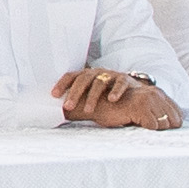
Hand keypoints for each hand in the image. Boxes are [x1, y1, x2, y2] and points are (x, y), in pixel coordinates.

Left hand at [53, 67, 180, 129]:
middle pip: (83, 79)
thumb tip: (59, 114)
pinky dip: (116, 91)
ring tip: (88, 109)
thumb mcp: (90, 97)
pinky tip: (112, 100)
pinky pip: (120, 83)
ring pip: (100, 82)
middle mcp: (97, 73)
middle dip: (75, 93)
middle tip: (68, 106)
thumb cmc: (106, 97)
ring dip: (92, 96)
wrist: (134, 93)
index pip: (71, 76)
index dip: (62, 84)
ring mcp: (111, 75)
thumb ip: (77, 102)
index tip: (54, 95)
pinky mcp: (125, 79)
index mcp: (86, 76)